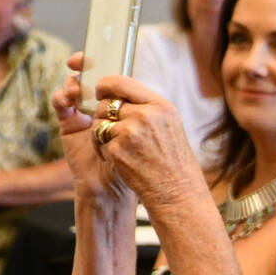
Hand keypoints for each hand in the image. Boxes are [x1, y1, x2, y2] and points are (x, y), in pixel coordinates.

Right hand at [51, 53, 125, 203]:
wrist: (115, 186)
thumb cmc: (134, 160)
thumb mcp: (141, 128)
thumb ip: (132, 106)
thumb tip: (121, 85)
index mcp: (122, 101)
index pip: (112, 73)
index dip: (104, 61)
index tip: (100, 49)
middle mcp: (102, 104)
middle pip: (90, 75)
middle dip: (83, 64)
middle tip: (80, 59)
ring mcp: (83, 112)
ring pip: (74, 86)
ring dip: (73, 83)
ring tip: (77, 89)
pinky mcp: (68, 123)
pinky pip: (60, 103)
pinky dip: (61, 96)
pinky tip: (68, 100)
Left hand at [76, 70, 204, 212]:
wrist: (177, 191)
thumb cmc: (173, 160)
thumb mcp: (169, 125)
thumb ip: (148, 108)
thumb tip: (121, 95)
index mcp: (160, 106)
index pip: (122, 82)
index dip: (106, 85)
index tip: (101, 90)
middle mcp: (145, 116)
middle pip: (106, 104)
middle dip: (104, 115)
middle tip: (114, 130)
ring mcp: (129, 133)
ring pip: (99, 123)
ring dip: (103, 135)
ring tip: (121, 148)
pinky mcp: (116, 150)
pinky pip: (98, 142)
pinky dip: (104, 151)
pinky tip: (120, 161)